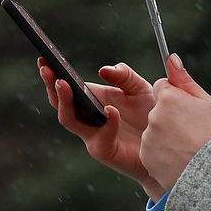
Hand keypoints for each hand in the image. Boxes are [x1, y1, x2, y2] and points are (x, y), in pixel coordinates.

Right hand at [39, 57, 164, 196]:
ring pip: (69, 120)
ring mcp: (93, 135)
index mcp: (92, 100)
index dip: (53, 74)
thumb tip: (103, 70)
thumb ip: (124, 75)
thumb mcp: (140, 88)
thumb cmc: (151, 116)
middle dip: (50, 85)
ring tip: (64, 83)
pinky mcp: (105, 151)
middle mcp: (87, 118)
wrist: (167, 143)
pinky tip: (112, 112)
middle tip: (47, 68)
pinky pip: (100, 138)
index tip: (43, 58)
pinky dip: (106, 124)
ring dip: (64, 102)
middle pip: (59, 102)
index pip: (65, 86)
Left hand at [141, 53, 210, 189]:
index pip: (162, 88)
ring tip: (187, 148)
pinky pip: (151, 149)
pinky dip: (162, 153)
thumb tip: (171, 58)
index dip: (176, 98)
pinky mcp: (144, 155)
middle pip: (158, 110)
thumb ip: (184, 80)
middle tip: (191, 132)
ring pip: (154, 130)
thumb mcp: (207, 103)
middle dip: (170, 117)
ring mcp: (147, 136)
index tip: (187, 110)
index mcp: (168, 98)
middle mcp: (153, 115)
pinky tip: (178, 159)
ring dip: (166, 136)